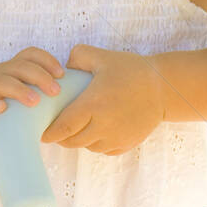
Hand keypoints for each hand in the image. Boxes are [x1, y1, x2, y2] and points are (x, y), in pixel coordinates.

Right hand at [0, 46, 63, 142]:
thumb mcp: (17, 97)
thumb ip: (38, 93)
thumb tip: (74, 101)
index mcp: (11, 70)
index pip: (30, 55)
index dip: (47, 60)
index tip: (63, 75)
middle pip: (19, 66)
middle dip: (40, 76)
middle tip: (56, 92)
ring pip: (1, 81)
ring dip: (19, 89)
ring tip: (34, 101)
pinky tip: (1, 108)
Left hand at [40, 44, 164, 155]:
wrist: (164, 88)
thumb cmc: (132, 70)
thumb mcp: (103, 57)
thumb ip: (78, 56)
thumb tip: (62, 67)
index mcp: (93, 104)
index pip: (63, 127)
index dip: (50, 133)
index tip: (42, 133)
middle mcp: (103, 125)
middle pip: (73, 141)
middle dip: (61, 139)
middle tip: (55, 131)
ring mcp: (116, 137)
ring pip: (88, 147)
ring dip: (79, 141)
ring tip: (76, 129)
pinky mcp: (126, 144)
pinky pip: (104, 150)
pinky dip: (96, 144)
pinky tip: (95, 131)